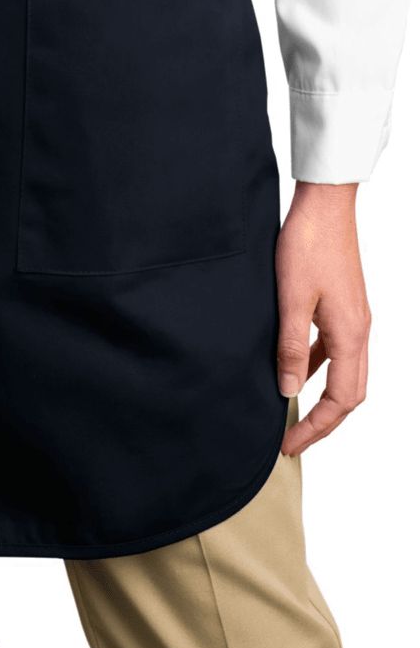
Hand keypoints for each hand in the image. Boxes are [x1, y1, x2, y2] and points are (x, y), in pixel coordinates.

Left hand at [277, 182, 370, 455]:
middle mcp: (359, 331)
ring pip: (346, 373)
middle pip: (350, 394)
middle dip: (324, 422)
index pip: (341, 400)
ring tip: (293, 412)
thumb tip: (288, 391)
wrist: (325, 203)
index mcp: (350, 334)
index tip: (289, 444)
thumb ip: (290, 346)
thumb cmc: (308, 244)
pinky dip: (319, 368)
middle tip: (292, 439)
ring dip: (324, 397)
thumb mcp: (291, 298)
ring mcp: (354, 317)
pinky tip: (295, 368)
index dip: (316, 427)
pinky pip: (336, 349)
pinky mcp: (344, 305)